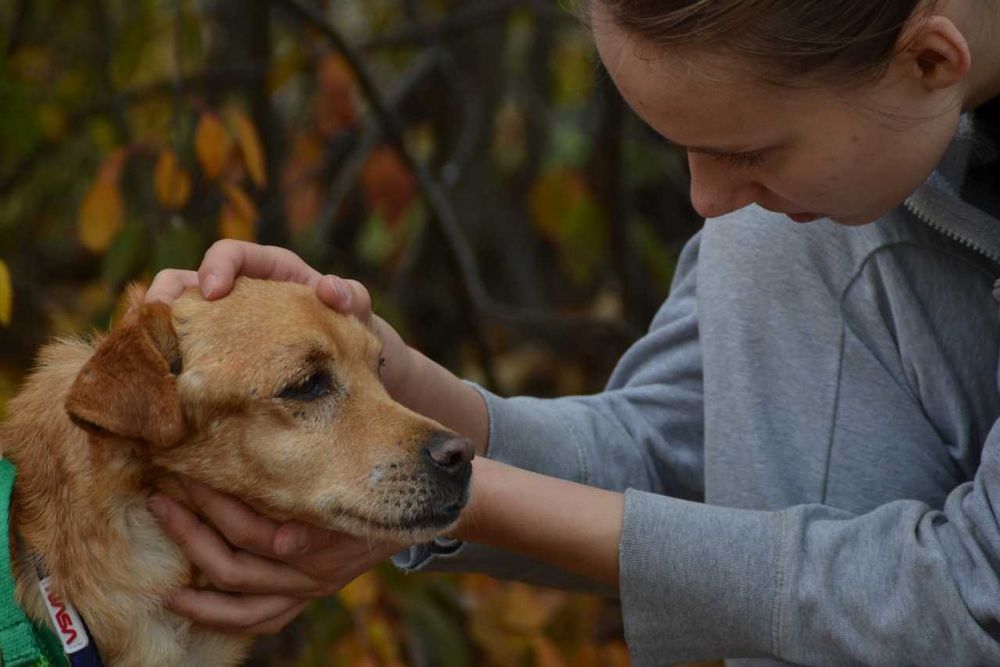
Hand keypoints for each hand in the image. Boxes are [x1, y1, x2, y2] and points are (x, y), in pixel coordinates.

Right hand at [145, 239, 412, 397]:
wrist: (353, 364)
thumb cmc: (351, 326)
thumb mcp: (356, 310)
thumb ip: (349, 296)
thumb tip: (331, 289)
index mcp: (269, 270)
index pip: (231, 255)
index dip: (217, 266)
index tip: (213, 289)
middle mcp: (238, 293)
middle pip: (184, 282)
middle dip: (165, 297)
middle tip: (155, 321)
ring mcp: (222, 325)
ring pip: (174, 321)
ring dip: (155, 335)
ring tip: (143, 358)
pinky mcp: (214, 356)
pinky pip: (183, 356)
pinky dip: (168, 366)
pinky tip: (160, 390)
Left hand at [147, 479, 405, 634]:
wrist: (416, 509)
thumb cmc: (379, 483)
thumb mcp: (357, 480)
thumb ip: (318, 497)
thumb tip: (280, 520)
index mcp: (318, 543)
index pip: (254, 533)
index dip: (216, 507)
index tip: (187, 475)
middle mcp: (309, 575)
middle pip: (236, 566)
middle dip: (192, 533)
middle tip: (161, 499)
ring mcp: (307, 590)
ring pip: (242, 604)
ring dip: (199, 594)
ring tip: (167, 584)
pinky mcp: (306, 598)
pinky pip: (264, 622)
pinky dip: (228, 620)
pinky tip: (194, 610)